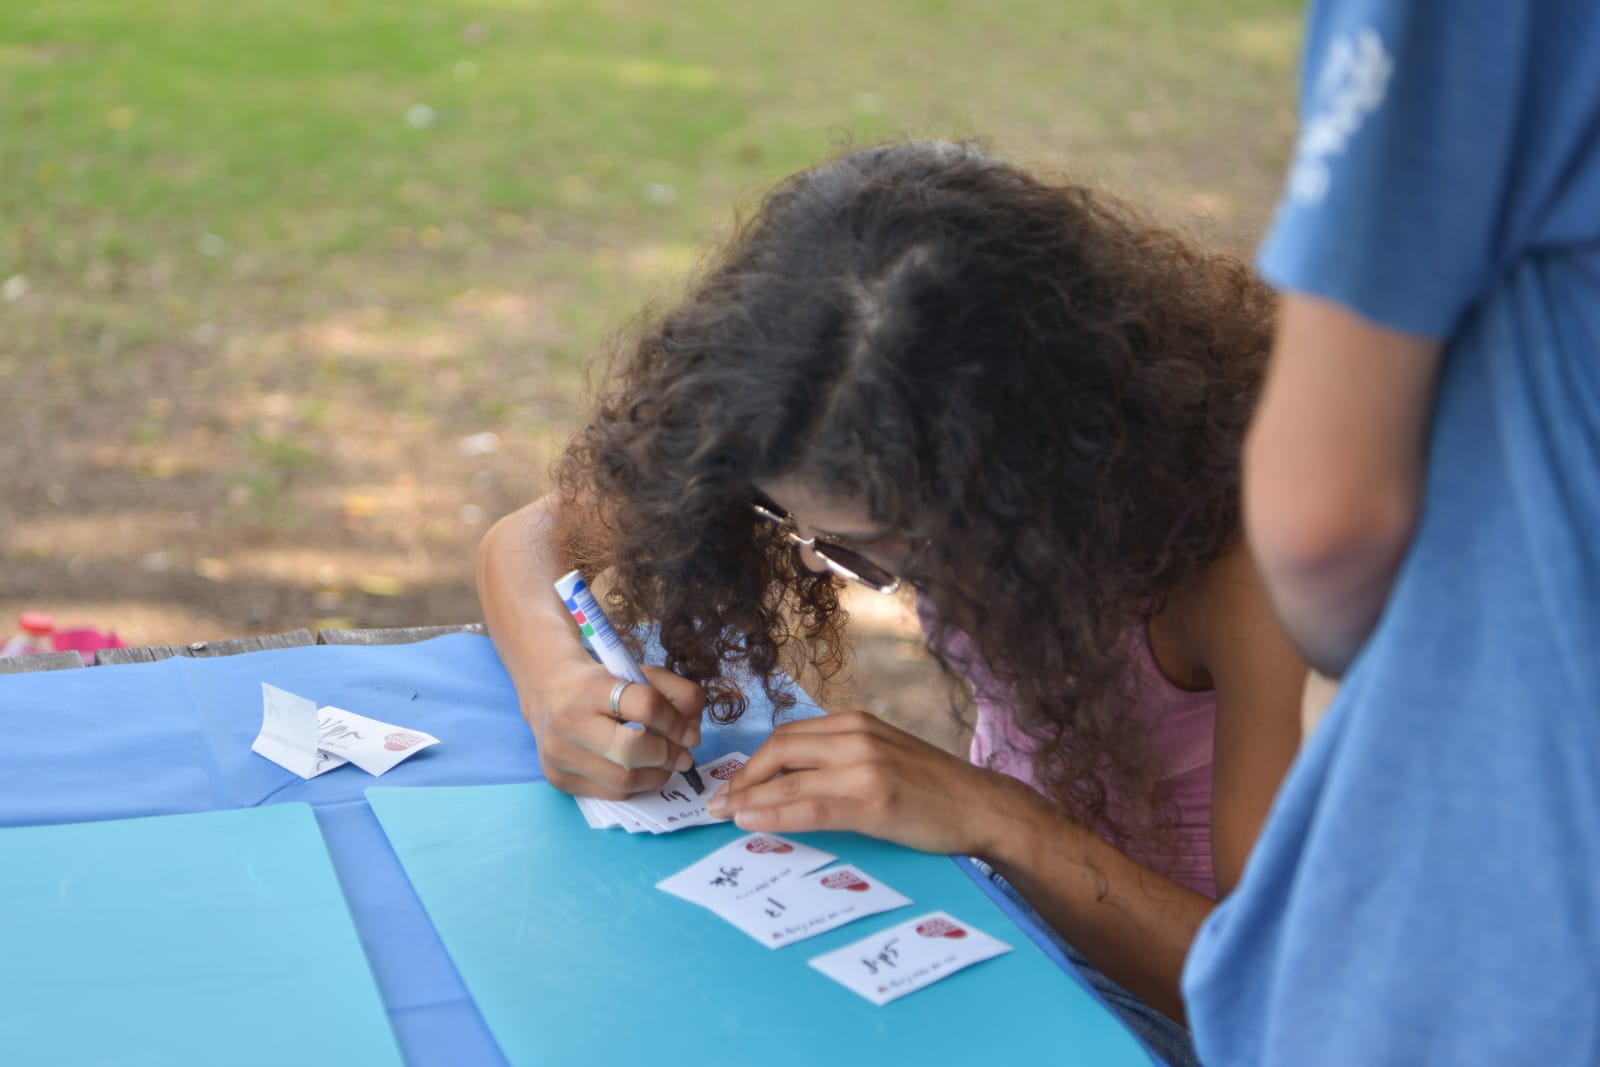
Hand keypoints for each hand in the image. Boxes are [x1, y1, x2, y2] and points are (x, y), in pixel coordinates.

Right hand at [525, 660, 704, 798]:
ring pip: (623, 780)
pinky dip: (636, 786)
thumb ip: (676, 692)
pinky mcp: (558, 779)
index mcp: (590, 687)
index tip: (690, 733)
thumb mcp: (638, 673)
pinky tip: (643, 772)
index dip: (676, 722)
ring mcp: (560, 755)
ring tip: (667, 765)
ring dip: (656, 776)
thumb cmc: (601, 682)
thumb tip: (694, 731)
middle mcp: (569, 722)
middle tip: (683, 756)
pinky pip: (610, 793)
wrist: (548, 691)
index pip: (644, 706)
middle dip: (667, 756)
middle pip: (632, 751)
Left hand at [706, 710, 1029, 855]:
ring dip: (748, 798)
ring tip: (725, 816)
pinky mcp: (873, 799)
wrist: (983, 807)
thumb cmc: (934, 789)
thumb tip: (791, 781)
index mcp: (857, 722)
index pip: (788, 736)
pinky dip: (774, 814)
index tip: (732, 785)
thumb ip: (842, 759)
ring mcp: (864, 766)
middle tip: (719, 803)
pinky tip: (752, 822)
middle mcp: (857, 737)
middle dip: (743, 778)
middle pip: (779, 750)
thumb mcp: (884, 756)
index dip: (753, 762)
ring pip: (788, 779)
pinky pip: (809, 806)